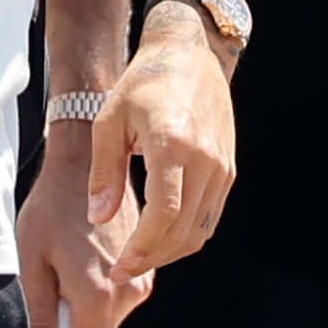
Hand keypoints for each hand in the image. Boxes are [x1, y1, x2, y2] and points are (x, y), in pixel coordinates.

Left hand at [16, 126, 156, 327]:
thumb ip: (39, 317)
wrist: (84, 165)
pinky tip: (91, 252)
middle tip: (59, 277)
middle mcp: (128, 289)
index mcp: (98, 293)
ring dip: (92, 300)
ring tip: (75, 260)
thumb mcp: (31, 262)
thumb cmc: (51, 208)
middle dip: (78, 319)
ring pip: (113, 315)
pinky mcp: (149, 261)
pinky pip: (124, 294)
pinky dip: (106, 282)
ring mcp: (143, 274)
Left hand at [86, 18, 238, 280]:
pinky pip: (209, 217)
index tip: (119, 266)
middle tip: (122, 271)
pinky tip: (161, 240)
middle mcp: (205, 159)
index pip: (164, 214)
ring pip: (200, 230)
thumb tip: (99, 218)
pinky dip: (187, 236)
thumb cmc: (143, 85)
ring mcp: (222, 166)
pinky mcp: (228, 170)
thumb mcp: (109, 121)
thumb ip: (103, 173)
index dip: (142, 248)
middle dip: (151, 258)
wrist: (190, 56)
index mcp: (173, 144)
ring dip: (169, 252)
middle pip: (183, 230)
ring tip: (138, 260)